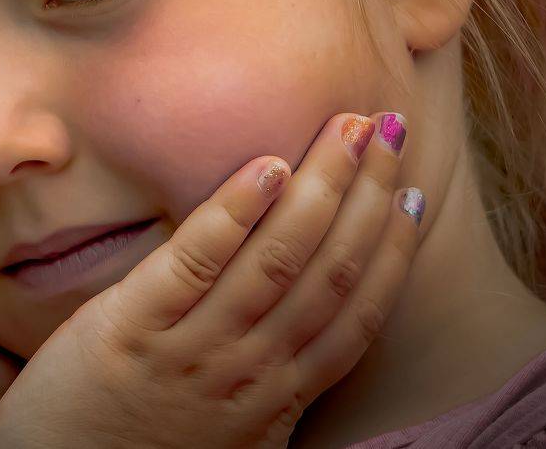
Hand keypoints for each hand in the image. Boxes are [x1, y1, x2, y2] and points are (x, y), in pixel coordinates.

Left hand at [0, 110, 423, 448]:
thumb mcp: (225, 427)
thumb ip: (264, 377)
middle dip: (366, 197)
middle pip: (328, 274)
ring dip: (320, 187)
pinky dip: (236, 211)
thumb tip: (298, 327)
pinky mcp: (130, 329)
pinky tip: (266, 163)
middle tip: (387, 127)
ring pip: (278, 261)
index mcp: (275, 398)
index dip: (393, 251)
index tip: (415, 193)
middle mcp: (246, 375)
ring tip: (347, 129)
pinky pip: (196, 261)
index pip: (355, 315)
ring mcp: (191, 352)